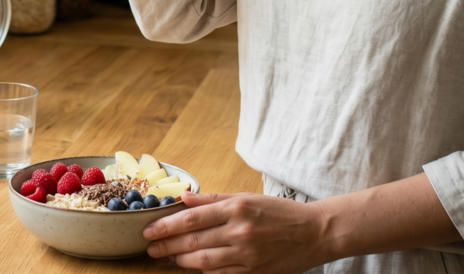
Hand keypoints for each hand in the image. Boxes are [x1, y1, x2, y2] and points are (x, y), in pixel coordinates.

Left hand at [143, 191, 330, 273]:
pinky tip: (192, 267)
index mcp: (236, 209)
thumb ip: (213, 199)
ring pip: (203, 261)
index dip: (165, 226)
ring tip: (168, 257)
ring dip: (181, 260)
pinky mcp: (253, 272)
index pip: (191, 219)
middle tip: (150, 248)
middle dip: (166, 245)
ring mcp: (246, 255)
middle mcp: (239, 232)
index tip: (149, 231)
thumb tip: (183, 197)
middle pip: (192, 241)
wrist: (314, 233)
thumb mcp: (247, 197)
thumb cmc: (279, 212)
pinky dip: (203, 271)